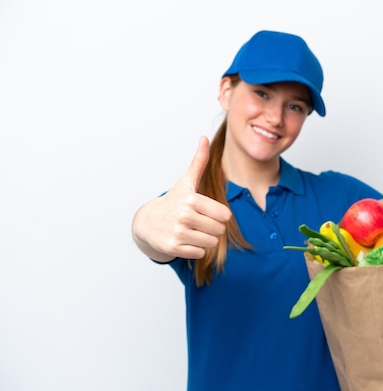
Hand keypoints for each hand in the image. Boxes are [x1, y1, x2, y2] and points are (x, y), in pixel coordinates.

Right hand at [132, 136, 231, 260]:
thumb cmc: (174, 201)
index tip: (208, 212)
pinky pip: (200, 253)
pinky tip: (186, 240)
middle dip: (213, 228)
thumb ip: (199, 161)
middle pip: (219, 230)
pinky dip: (196, 249)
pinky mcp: (173, 247)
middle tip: (200, 223)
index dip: (220, 216)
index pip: (225, 215)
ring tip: (193, 231)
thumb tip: (204, 137)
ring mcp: (178, 232)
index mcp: (191, 199)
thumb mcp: (187, 181)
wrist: (148, 222)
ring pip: (211, 242)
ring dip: (206, 239)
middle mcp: (184, 215)